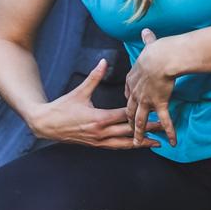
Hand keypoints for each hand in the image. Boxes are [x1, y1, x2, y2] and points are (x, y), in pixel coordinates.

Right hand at [30, 59, 159, 149]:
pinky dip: (128, 146)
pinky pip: (115, 147)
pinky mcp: (95, 145)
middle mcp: (101, 132)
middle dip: (147, 130)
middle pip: (129, 132)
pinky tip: (137, 145)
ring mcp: (98, 141)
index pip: (125, 116)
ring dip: (141, 143)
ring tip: (156, 143)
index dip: (140, 112)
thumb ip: (94, 77)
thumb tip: (103, 62)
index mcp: (99, 119)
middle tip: (163, 128)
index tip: (154, 109)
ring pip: (124, 144)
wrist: (46, 125)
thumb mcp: (79, 92)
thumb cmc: (62, 107)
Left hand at [124, 28, 178, 149]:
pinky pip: (164, 121)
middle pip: (130, 109)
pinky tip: (173, 141)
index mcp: (132, 79)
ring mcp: (146, 100)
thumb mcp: (149, 45)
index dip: (129, 100)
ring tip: (138, 143)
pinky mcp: (159, 104)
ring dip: (139, 133)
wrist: (162, 58)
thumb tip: (146, 32)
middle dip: (129, 121)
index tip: (129, 105)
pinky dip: (169, 131)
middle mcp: (136, 92)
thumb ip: (147, 40)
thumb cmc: (156, 50)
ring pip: (140, 120)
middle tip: (128, 130)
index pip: (128, 93)